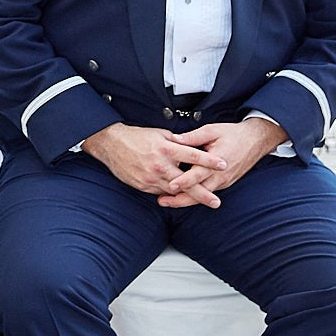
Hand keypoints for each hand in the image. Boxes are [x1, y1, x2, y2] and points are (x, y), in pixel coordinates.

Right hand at [80, 122, 226, 197]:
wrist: (112, 144)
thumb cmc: (136, 137)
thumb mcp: (159, 134)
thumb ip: (176, 142)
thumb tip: (191, 146)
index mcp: (166, 148)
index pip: (193, 155)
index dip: (210, 160)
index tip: (223, 164)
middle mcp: (160, 165)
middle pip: (186, 182)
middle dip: (203, 193)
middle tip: (216, 201)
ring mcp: (151, 177)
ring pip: (174, 191)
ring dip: (189, 197)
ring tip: (204, 201)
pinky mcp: (143, 185)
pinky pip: (161, 192)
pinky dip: (171, 193)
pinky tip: (180, 195)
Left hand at [156, 118, 286, 209]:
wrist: (255, 141)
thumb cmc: (233, 134)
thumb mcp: (212, 130)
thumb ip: (192, 137)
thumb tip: (174, 139)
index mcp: (217, 161)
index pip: (198, 174)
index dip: (184, 181)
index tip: (170, 185)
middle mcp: (221, 175)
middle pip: (199, 192)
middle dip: (180, 199)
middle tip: (162, 201)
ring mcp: (223, 181)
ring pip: (203, 196)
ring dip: (186, 200)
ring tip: (167, 201)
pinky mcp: (224, 183)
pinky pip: (208, 192)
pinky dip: (195, 196)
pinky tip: (181, 196)